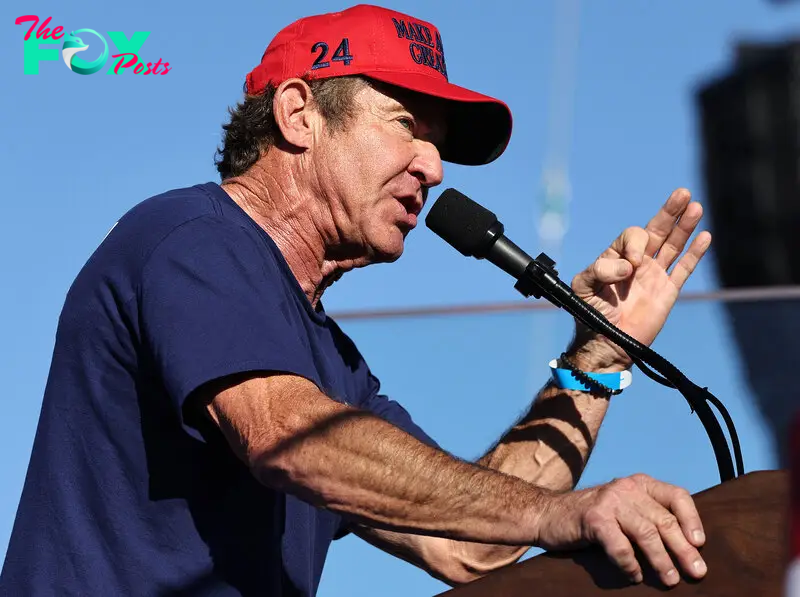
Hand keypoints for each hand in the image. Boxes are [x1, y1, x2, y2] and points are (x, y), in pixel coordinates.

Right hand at [535, 474, 706, 586]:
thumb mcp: (624, 508)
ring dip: (661, 561)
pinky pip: (620, 546)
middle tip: (697, 572)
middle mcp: (626, 488)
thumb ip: (648, 515)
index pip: (676, 496)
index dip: (692, 519)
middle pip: (664, 520)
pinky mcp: (593, 519)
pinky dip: (630, 564)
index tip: (700, 543)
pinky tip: (634, 576)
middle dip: (683, 549)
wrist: (548, 515)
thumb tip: (688, 547)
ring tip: (670, 580)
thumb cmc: (592, 518)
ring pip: (646, 534)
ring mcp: (609, 502)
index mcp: (639, 483)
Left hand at [568, 188, 710, 369]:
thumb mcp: (583, 287)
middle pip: (657, 230)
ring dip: (684, 226)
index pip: (632, 237)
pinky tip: (705, 236)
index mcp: (616, 257)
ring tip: (695, 207)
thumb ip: (600, 269)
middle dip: (669, 212)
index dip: (634, 244)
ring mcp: (654, 275)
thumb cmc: (590, 314)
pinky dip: (695, 253)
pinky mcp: (668, 291)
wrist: (606, 343)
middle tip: (682, 194)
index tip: (631, 265)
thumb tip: (629, 266)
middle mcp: (637, 262)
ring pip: (673, 245)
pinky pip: (684, 269)